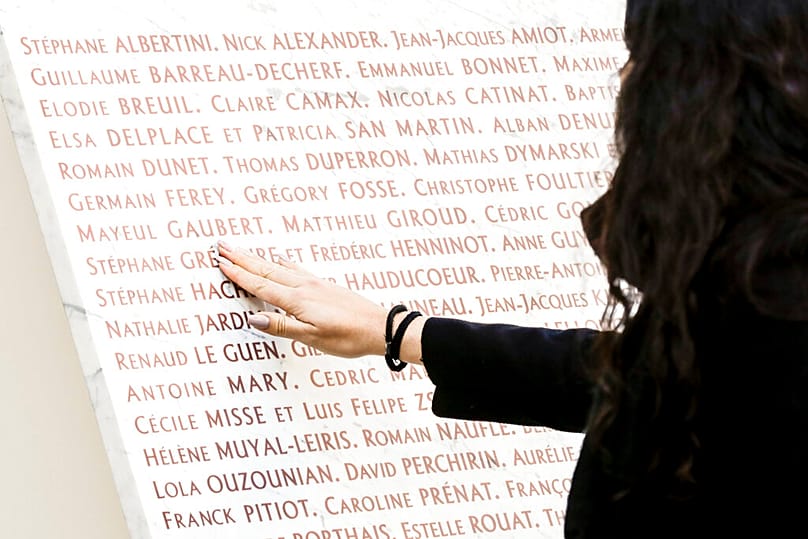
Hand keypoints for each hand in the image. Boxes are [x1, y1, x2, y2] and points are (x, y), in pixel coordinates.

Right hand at [215, 240, 387, 357]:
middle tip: (222, 246)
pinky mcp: (325, 286)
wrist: (380, 327)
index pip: (261, 285)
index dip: (239, 274)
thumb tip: (254, 318)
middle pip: (266, 270)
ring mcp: (315, 284)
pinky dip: (282, 263)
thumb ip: (283, 327)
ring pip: (279, 268)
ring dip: (258, 259)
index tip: (220, 262)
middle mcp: (304, 287)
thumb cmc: (348, 337)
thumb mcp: (313, 338)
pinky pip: (296, 270)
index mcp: (297, 300)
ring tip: (242, 251)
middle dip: (242, 259)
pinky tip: (280, 260)